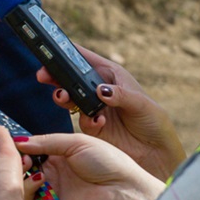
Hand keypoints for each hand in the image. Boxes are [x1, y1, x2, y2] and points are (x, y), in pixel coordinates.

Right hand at [23, 133, 164, 199]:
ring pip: (25, 182)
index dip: (22, 145)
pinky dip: (28, 190)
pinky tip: (37, 181)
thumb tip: (20, 141)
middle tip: (20, 157)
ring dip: (22, 174)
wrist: (123, 191)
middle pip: (26, 165)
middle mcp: (55, 169)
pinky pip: (32, 199)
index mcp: (61, 151)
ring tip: (28, 168)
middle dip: (19, 160)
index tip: (10, 142)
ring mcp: (53, 187)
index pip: (34, 147)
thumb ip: (48, 141)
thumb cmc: (108, 162)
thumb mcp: (77, 142)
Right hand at [38, 47, 183, 180]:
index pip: (86, 59)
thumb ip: (120, 95)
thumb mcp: (141, 104)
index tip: (51, 48)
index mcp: (111, 75)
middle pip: (71, 77)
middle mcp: (99, 89)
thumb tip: (100, 90)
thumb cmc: (153, 121)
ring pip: (70, 98)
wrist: (155, 152)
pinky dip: (85, 120)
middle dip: (55, 74)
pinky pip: (81, 120)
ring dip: (63, 96)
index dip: (68, 52)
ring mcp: (94, 108)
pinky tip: (97, 122)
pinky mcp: (92, 127)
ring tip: (63, 97)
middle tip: (44, 75)